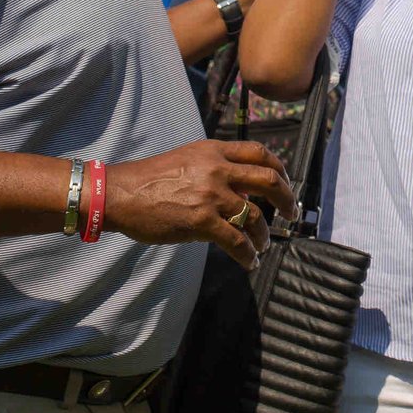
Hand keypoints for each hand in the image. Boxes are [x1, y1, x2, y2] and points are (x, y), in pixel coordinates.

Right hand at [104, 140, 295, 271]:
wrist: (121, 193)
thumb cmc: (150, 179)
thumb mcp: (188, 159)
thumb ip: (217, 168)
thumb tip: (243, 191)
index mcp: (214, 150)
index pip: (259, 152)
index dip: (279, 168)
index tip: (286, 182)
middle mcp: (218, 168)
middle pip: (269, 180)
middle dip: (287, 199)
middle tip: (291, 213)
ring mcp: (211, 195)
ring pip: (256, 216)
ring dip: (264, 234)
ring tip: (261, 245)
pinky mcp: (202, 221)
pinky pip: (237, 241)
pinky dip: (249, 254)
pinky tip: (250, 262)